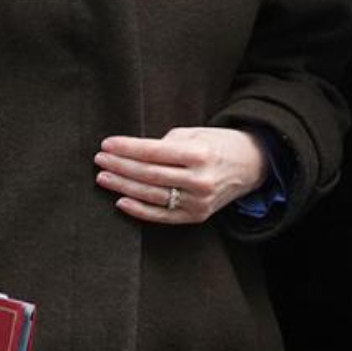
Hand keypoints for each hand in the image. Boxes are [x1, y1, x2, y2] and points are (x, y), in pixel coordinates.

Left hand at [93, 127, 267, 223]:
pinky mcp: (197, 216)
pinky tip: (121, 201)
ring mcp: (199, 202)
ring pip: (152, 195)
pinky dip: (139, 210)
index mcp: (199, 154)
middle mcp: (200, 180)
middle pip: (149, 175)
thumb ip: (165, 144)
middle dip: (120, 167)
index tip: (106, 144)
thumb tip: (132, 153)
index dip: (126, 148)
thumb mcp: (195, 134)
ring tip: (104, 178)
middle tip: (100, 160)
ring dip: (123, 187)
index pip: (153, 152)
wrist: (251, 165)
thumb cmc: (218, 144)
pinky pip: (162, 216)